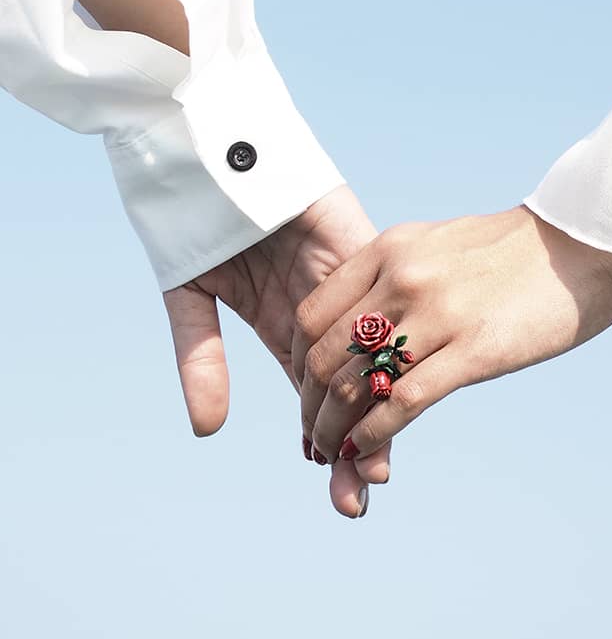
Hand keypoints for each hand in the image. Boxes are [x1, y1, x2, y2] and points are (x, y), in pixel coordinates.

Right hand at [162, 186, 389, 517]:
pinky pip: (373, 292)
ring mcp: (347, 279)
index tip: (346, 494)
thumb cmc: (194, 215)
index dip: (335, 442)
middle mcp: (328, 313)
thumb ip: (199, 355)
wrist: (206, 142)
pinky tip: (392, 378)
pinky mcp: (360, 241)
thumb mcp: (192, 294)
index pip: (323, 399)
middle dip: (361, 441)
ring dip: (377, 402)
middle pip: (357, 386)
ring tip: (377, 463)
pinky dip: (382, 332)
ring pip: (374, 348)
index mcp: (291, 330)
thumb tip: (207, 430)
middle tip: (364, 496)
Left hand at [292, 207, 611, 462]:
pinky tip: (363, 451)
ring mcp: (437, 314)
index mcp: (390, 249)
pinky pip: (402, 403)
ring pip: (356, 384)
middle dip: (309, 403)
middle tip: (311, 432)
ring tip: (330, 451)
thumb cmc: (518, 247)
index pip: (312, 314)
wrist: (586, 240)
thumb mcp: (441, 244)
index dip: (301, 360)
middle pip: (325, 355)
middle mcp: (403, 278)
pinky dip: (372, 435)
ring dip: (333, 428)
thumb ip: (400, 272)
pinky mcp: (474, 350)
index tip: (305, 388)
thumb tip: (372, 311)